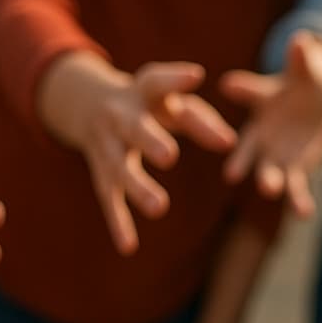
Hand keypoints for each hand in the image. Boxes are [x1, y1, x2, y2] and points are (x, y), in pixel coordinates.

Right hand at [54, 58, 236, 255]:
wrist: (89, 105)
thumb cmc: (151, 104)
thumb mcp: (173, 104)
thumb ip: (203, 121)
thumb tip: (232, 144)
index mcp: (141, 91)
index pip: (157, 81)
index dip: (175, 79)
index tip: (196, 75)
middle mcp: (119, 115)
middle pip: (133, 127)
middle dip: (149, 140)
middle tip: (170, 156)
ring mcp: (106, 145)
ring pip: (118, 167)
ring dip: (138, 187)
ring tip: (160, 208)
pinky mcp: (100, 172)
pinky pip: (107, 198)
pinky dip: (118, 222)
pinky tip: (129, 247)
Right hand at [219, 31, 321, 218]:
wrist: (313, 105)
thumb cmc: (302, 83)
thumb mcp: (305, 71)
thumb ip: (300, 59)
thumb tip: (301, 39)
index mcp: (259, 106)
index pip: (247, 101)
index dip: (240, 94)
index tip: (228, 91)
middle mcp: (260, 137)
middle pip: (248, 151)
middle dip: (244, 161)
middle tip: (234, 173)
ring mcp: (276, 156)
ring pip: (269, 173)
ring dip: (269, 182)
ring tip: (270, 190)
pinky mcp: (294, 170)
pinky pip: (296, 188)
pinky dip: (300, 201)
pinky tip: (305, 213)